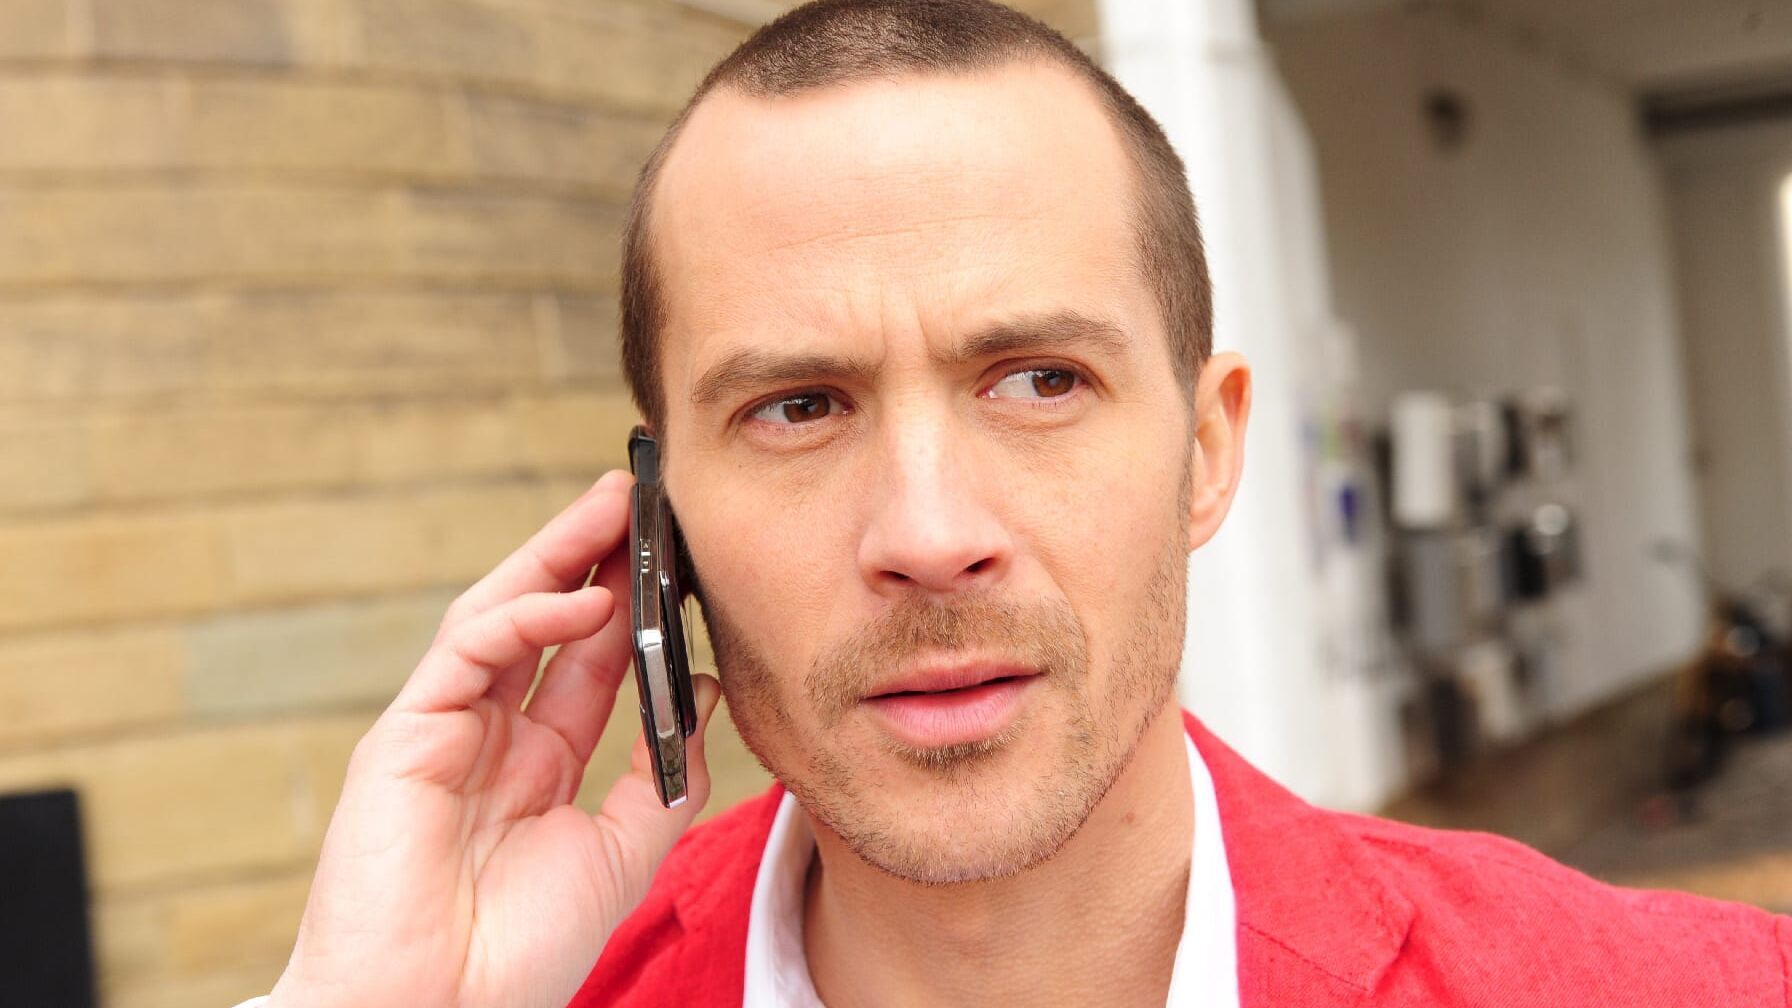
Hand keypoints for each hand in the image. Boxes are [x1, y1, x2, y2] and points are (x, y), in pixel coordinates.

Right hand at [268, 471, 722, 1007]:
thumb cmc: (518, 954)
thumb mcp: (620, 854)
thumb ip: (663, 774)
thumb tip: (706, 692)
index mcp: (538, 762)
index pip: (589, 659)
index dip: (634, 605)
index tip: (682, 557)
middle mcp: (491, 734)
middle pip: (546, 620)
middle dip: (593, 556)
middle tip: (645, 499)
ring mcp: (445, 728)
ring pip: (502, 614)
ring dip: (558, 556)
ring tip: (616, 507)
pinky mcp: (406, 734)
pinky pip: (468, 650)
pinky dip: (525, 616)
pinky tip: (586, 600)